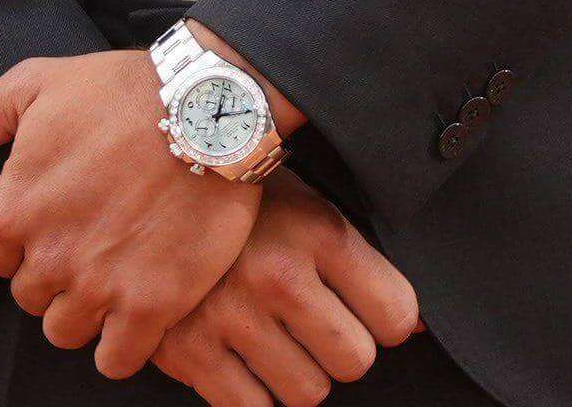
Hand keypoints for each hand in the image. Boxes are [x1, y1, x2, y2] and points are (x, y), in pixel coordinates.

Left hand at [0, 48, 262, 376]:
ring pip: (65, 332)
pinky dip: (121, 347)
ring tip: (114, 276)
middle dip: (54, 276)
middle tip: (91, 244)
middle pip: (31, 297)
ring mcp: (98, 285)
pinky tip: (135, 314)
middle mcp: (48, 255)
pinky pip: (115, 360)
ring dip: (84, 312)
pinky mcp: (149, 306)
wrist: (211, 106)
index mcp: (14, 207)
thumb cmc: (123, 90)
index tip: (57, 222)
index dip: (26, 241)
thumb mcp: (31, 84)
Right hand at [149, 169, 422, 406]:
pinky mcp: (188, 350)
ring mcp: (230, 314)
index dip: (387, 322)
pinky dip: (253, 396)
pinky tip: (243, 359)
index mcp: (317, 230)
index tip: (367, 314)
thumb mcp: (309, 208)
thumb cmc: (241, 203)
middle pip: (355, 362)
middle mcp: (277, 273)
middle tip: (315, 327)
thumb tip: (416, 330)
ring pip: (307, 394)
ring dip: (296, 376)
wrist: (155, 185)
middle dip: (341, 351)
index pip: (396, 316)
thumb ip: (362, 266)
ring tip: (274, 337)